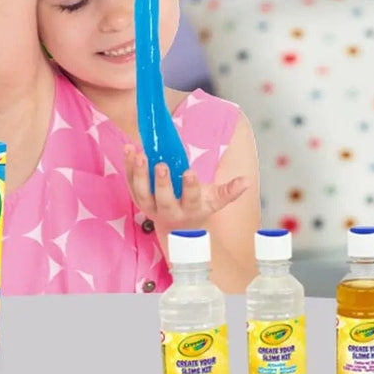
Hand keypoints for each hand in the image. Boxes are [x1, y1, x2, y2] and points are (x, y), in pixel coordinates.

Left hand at [124, 144, 249, 232]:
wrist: (176, 225)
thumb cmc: (197, 206)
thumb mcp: (215, 201)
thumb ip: (229, 191)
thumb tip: (246, 182)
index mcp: (190, 209)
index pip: (190, 199)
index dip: (190, 187)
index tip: (189, 173)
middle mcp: (168, 210)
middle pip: (163, 198)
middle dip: (162, 182)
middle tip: (161, 165)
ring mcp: (150, 205)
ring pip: (141, 191)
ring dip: (139, 173)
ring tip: (140, 155)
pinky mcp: (137, 197)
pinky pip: (130, 182)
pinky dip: (128, 166)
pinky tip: (129, 148)